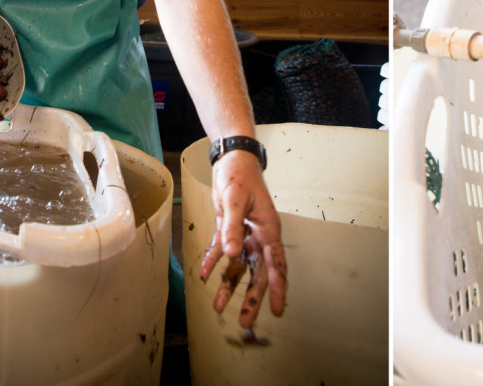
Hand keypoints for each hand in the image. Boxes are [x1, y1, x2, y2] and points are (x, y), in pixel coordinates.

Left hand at [199, 149, 286, 328]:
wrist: (232, 160)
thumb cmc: (240, 176)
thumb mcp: (235, 200)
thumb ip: (232, 228)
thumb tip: (231, 255)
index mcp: (269, 230)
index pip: (276, 264)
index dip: (278, 288)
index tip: (278, 310)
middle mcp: (259, 236)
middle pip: (258, 273)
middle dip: (252, 297)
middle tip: (245, 321)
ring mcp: (244, 234)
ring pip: (239, 267)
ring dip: (229, 286)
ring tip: (218, 306)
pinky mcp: (229, 229)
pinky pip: (222, 252)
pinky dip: (213, 264)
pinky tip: (204, 276)